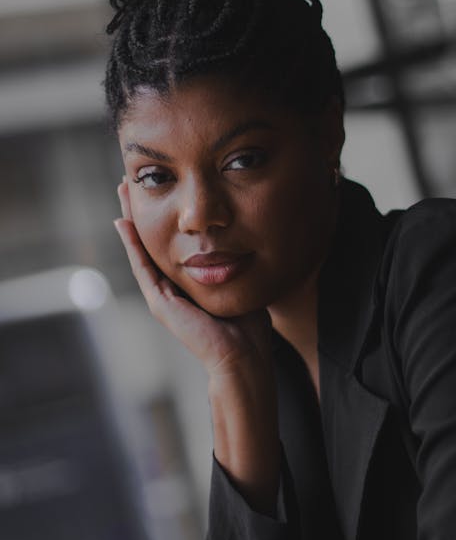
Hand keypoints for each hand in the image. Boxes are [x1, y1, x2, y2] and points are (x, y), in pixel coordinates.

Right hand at [114, 179, 272, 378]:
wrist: (243, 356)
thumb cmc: (248, 327)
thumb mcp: (238, 282)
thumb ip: (232, 264)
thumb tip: (240, 242)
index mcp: (188, 284)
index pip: (171, 243)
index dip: (163, 216)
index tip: (158, 189)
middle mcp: (171, 288)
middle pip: (150, 241)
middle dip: (141, 211)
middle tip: (129, 183)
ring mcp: (162, 296)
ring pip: (141, 249)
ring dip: (130, 220)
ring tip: (122, 191)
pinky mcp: (160, 303)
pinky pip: (143, 267)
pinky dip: (132, 245)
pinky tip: (124, 223)